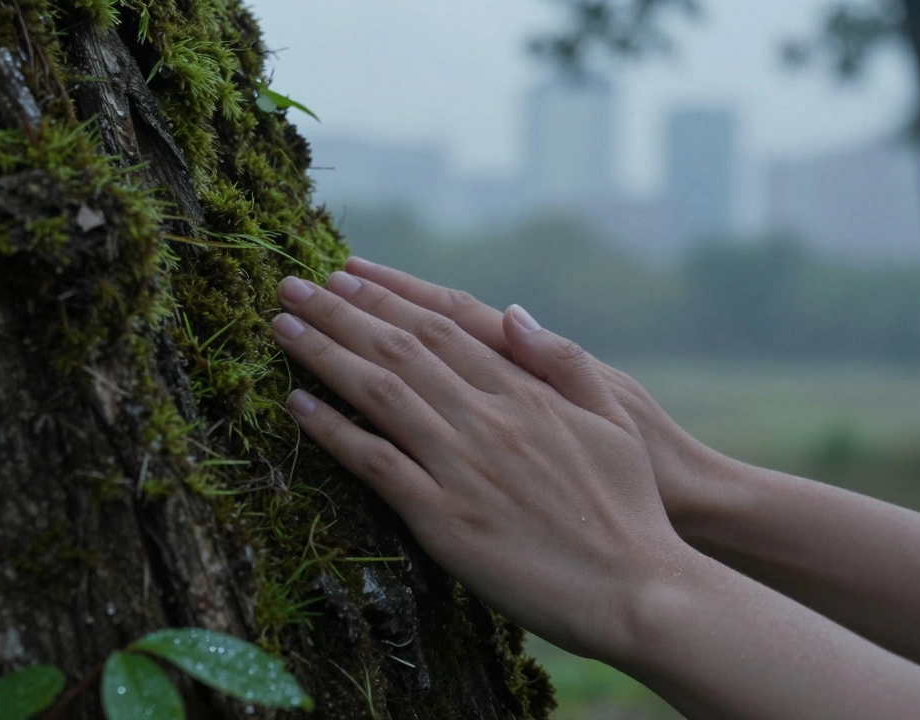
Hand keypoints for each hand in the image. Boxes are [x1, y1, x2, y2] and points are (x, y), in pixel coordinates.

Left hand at [271, 272, 695, 659]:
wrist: (637, 588)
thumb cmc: (633, 506)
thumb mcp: (613, 417)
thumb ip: (562, 360)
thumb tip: (514, 312)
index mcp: (526, 393)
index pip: (442, 328)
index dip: (389, 297)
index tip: (347, 273)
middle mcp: (487, 419)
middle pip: (399, 349)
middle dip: (339, 311)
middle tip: (292, 284)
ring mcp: (462, 467)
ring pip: (378, 393)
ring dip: (323, 353)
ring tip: (282, 325)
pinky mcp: (444, 519)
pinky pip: (376, 464)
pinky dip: (333, 431)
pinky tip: (298, 406)